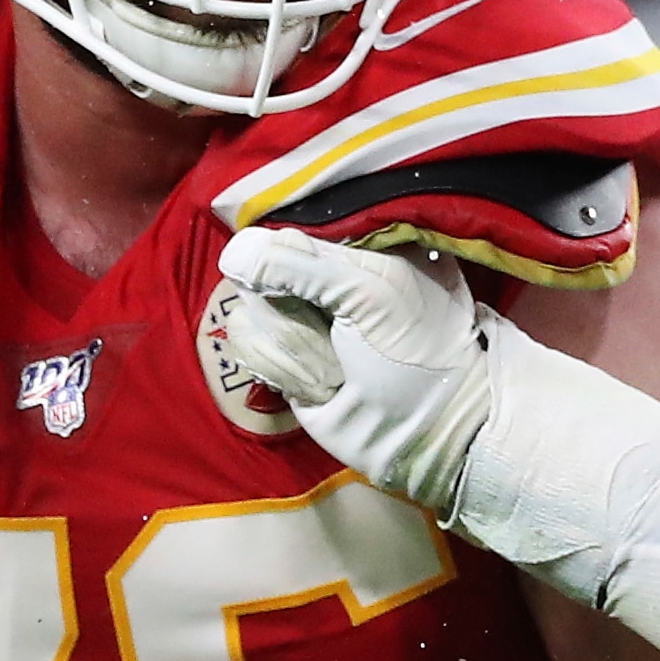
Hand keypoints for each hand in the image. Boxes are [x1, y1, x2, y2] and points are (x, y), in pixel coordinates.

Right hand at [213, 228, 507, 507]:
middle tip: (337, 330)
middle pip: (262, 268)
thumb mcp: (367, 292)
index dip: (286, 253)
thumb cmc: (413, 351)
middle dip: (292, 306)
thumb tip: (235, 253)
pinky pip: (249, 345)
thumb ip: (301, 265)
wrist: (424, 431)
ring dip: (295, 345)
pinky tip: (323, 385)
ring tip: (338, 368)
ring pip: (249, 309)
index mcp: (357, 248)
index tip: (310, 284)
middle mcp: (322, 279)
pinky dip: (286, 369)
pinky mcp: (282, 357)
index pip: (293, 229)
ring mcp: (298, 318)